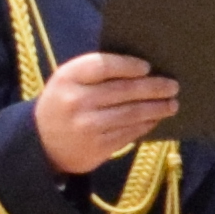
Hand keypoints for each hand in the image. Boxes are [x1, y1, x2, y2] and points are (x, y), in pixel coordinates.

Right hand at [29, 49, 179, 173]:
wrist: (41, 143)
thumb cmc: (63, 103)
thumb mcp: (68, 82)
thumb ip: (96, 72)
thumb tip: (143, 69)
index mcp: (68, 78)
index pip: (104, 66)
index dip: (128, 66)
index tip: (147, 67)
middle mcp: (77, 101)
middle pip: (124, 91)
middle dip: (154, 88)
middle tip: (173, 86)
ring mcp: (87, 126)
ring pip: (131, 114)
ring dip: (156, 108)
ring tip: (172, 104)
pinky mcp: (97, 147)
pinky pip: (129, 133)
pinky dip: (145, 125)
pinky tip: (155, 119)